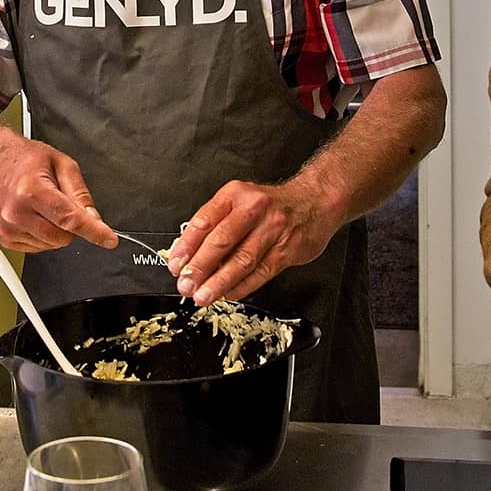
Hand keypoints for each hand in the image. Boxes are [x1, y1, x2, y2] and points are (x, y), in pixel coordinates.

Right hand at [0, 130, 114, 252]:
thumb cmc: (27, 161)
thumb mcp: (62, 164)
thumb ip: (80, 193)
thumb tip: (93, 218)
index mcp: (31, 190)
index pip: (69, 218)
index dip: (93, 231)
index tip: (109, 239)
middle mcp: (16, 212)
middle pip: (62, 237)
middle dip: (70, 225)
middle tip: (61, 203)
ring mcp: (9, 227)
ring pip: (52, 245)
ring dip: (55, 230)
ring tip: (43, 206)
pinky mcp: (6, 238)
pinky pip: (39, 248)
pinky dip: (43, 236)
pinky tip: (35, 216)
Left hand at [167, 181, 339, 304]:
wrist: (314, 201)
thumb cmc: (270, 205)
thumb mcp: (240, 201)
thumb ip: (216, 223)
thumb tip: (189, 255)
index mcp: (235, 195)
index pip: (205, 221)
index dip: (187, 246)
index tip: (176, 265)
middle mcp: (254, 210)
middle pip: (222, 241)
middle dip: (200, 267)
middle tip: (186, 284)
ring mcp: (273, 230)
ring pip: (242, 261)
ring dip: (219, 282)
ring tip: (203, 296)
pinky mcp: (286, 250)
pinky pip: (260, 273)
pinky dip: (241, 287)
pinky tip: (227, 294)